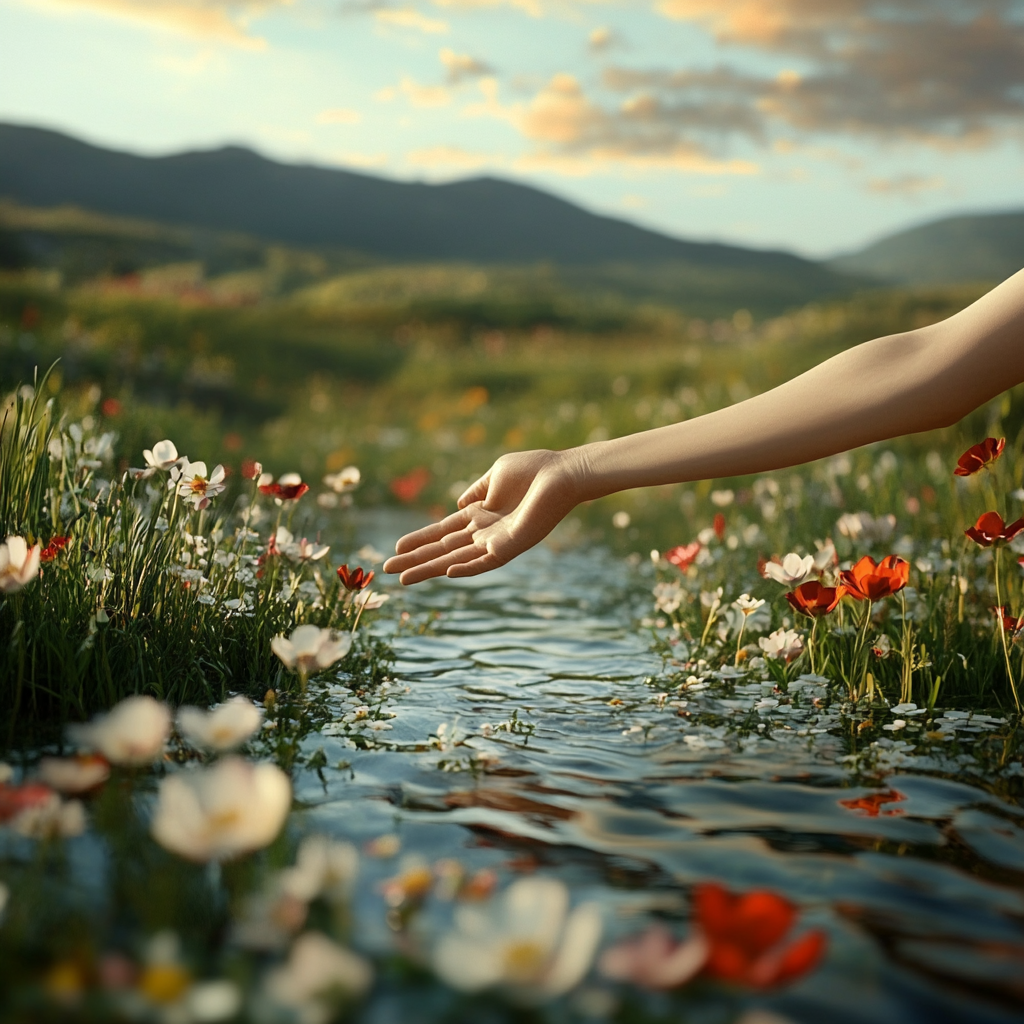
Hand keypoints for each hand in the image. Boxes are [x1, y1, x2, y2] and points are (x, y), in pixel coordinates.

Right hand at [383, 449, 585, 583]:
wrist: (564, 474)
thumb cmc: (535, 470)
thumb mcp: (496, 475)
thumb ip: (477, 491)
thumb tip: (459, 504)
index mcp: (480, 514)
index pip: (442, 531)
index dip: (419, 539)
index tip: (395, 548)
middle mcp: (485, 532)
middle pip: (443, 549)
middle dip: (415, 559)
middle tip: (386, 571)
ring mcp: (498, 541)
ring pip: (457, 559)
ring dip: (431, 569)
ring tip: (404, 579)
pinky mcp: (513, 545)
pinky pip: (486, 562)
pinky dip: (468, 568)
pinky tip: (447, 573)